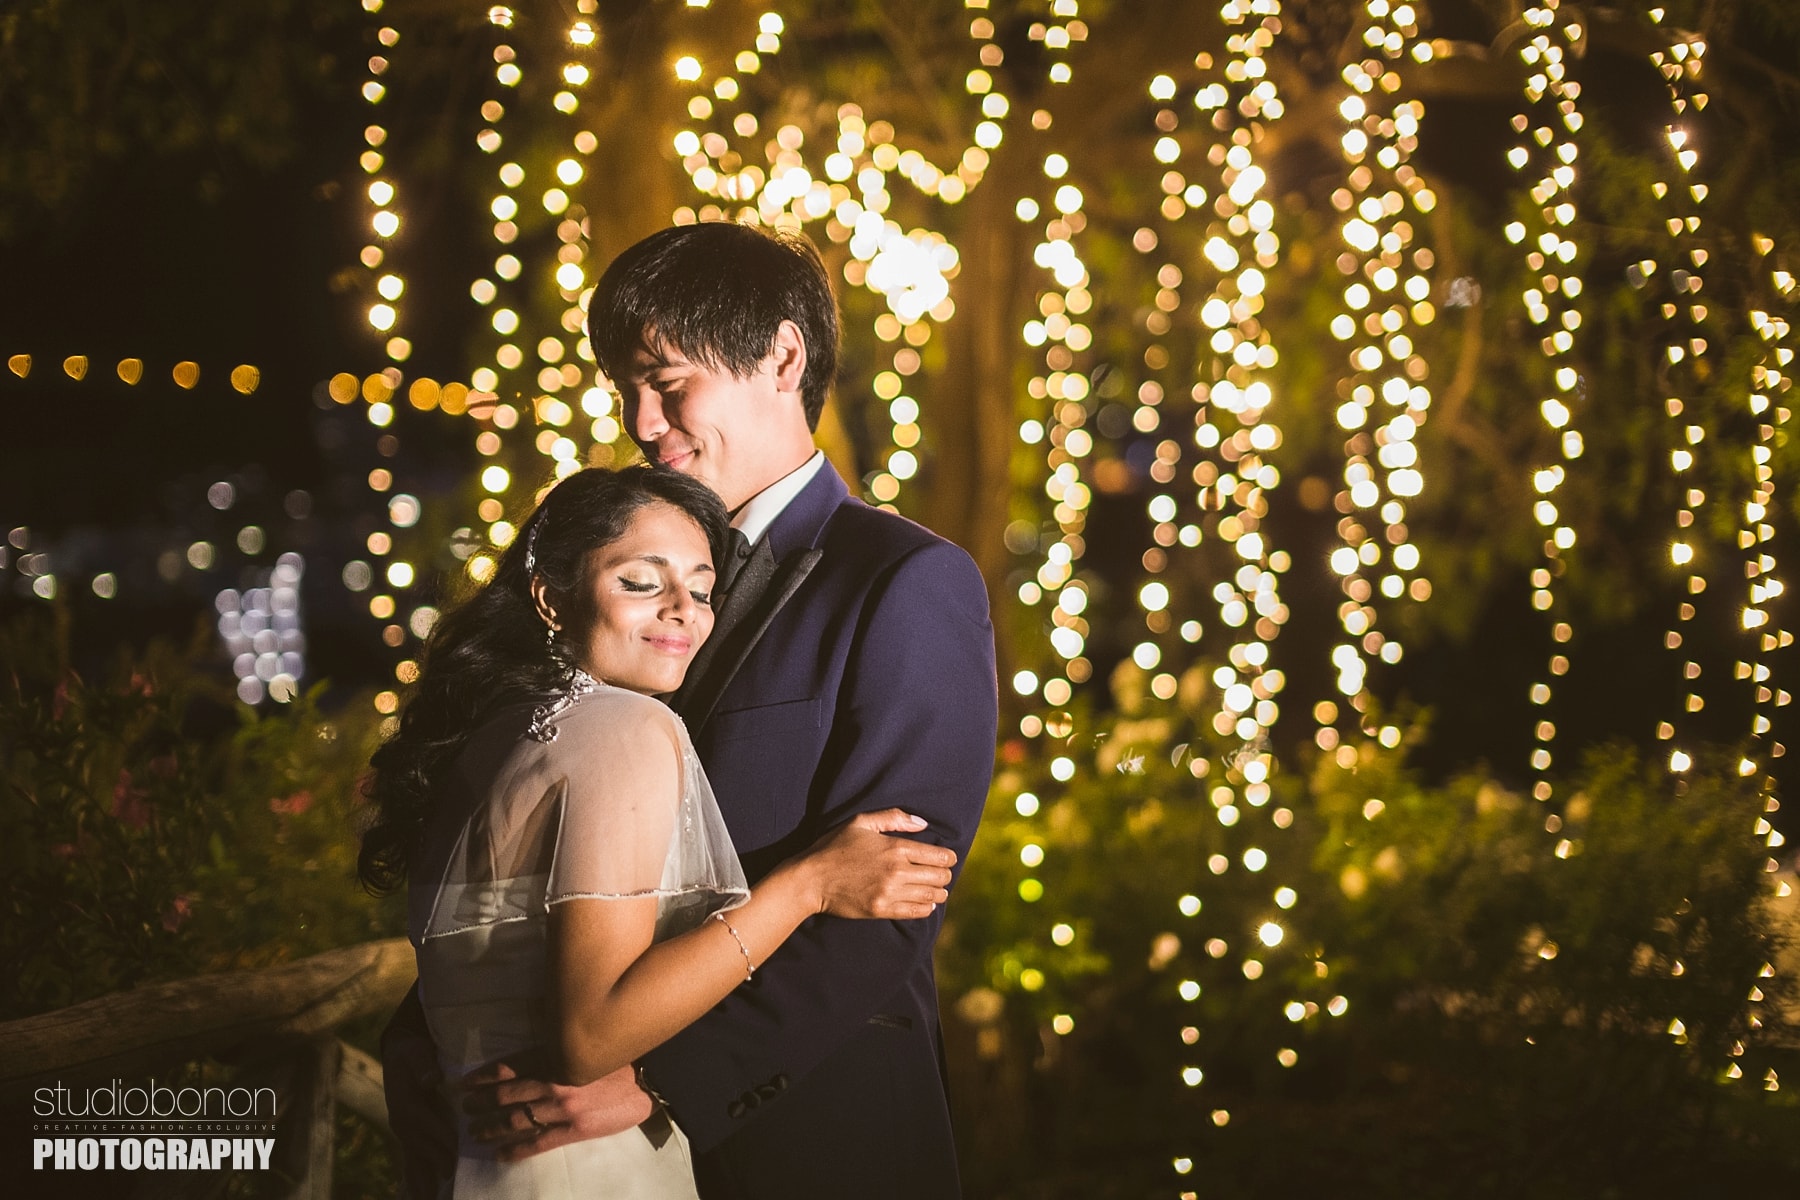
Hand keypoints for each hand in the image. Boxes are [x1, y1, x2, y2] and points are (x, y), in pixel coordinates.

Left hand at [460, 1061, 653, 1162]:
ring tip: (476, 1133)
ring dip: (491, 1127)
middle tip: (465, 1109)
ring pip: (516, 1119)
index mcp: (554, 1058)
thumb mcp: (581, 1047)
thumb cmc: (616, 1061)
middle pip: (505, 1095)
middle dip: (481, 1103)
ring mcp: (561, 1108)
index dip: (482, 1077)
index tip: (465, 1084)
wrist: (647, 1081)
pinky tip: (500, 1154)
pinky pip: (537, 1142)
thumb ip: (554, 1051)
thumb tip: (526, 1055)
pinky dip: (515, 1148)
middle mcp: (552, 1082)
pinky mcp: (573, 1130)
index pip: (507, 1068)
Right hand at [803, 808, 955, 919]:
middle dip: (945, 875)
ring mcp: (889, 893)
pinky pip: (916, 912)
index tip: (947, 858)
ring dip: (939, 893)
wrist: (811, 879)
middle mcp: (897, 871)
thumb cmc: (835, 847)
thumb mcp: (861, 822)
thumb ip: (894, 817)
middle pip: (940, 877)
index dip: (949, 858)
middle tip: (942, 874)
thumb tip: (923, 823)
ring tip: (937, 889)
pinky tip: (926, 903)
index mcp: (895, 847)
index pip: (939, 856)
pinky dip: (927, 908)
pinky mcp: (881, 910)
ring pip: (932, 896)